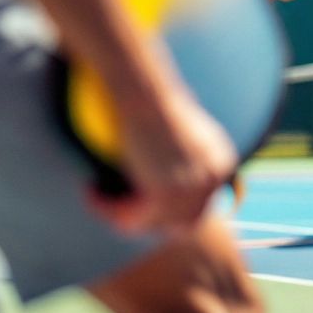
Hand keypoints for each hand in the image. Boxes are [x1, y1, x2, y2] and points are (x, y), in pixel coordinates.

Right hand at [89, 81, 237, 236]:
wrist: (142, 88)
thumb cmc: (149, 96)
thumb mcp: (175, 128)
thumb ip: (177, 155)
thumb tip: (156, 180)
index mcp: (221, 161)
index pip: (200, 205)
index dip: (168, 212)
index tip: (134, 202)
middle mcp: (214, 178)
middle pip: (183, 223)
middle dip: (147, 220)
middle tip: (113, 206)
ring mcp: (194, 188)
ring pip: (154, 224)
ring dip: (120, 215)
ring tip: (96, 194)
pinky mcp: (167, 194)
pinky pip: (132, 218)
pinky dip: (108, 209)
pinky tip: (91, 191)